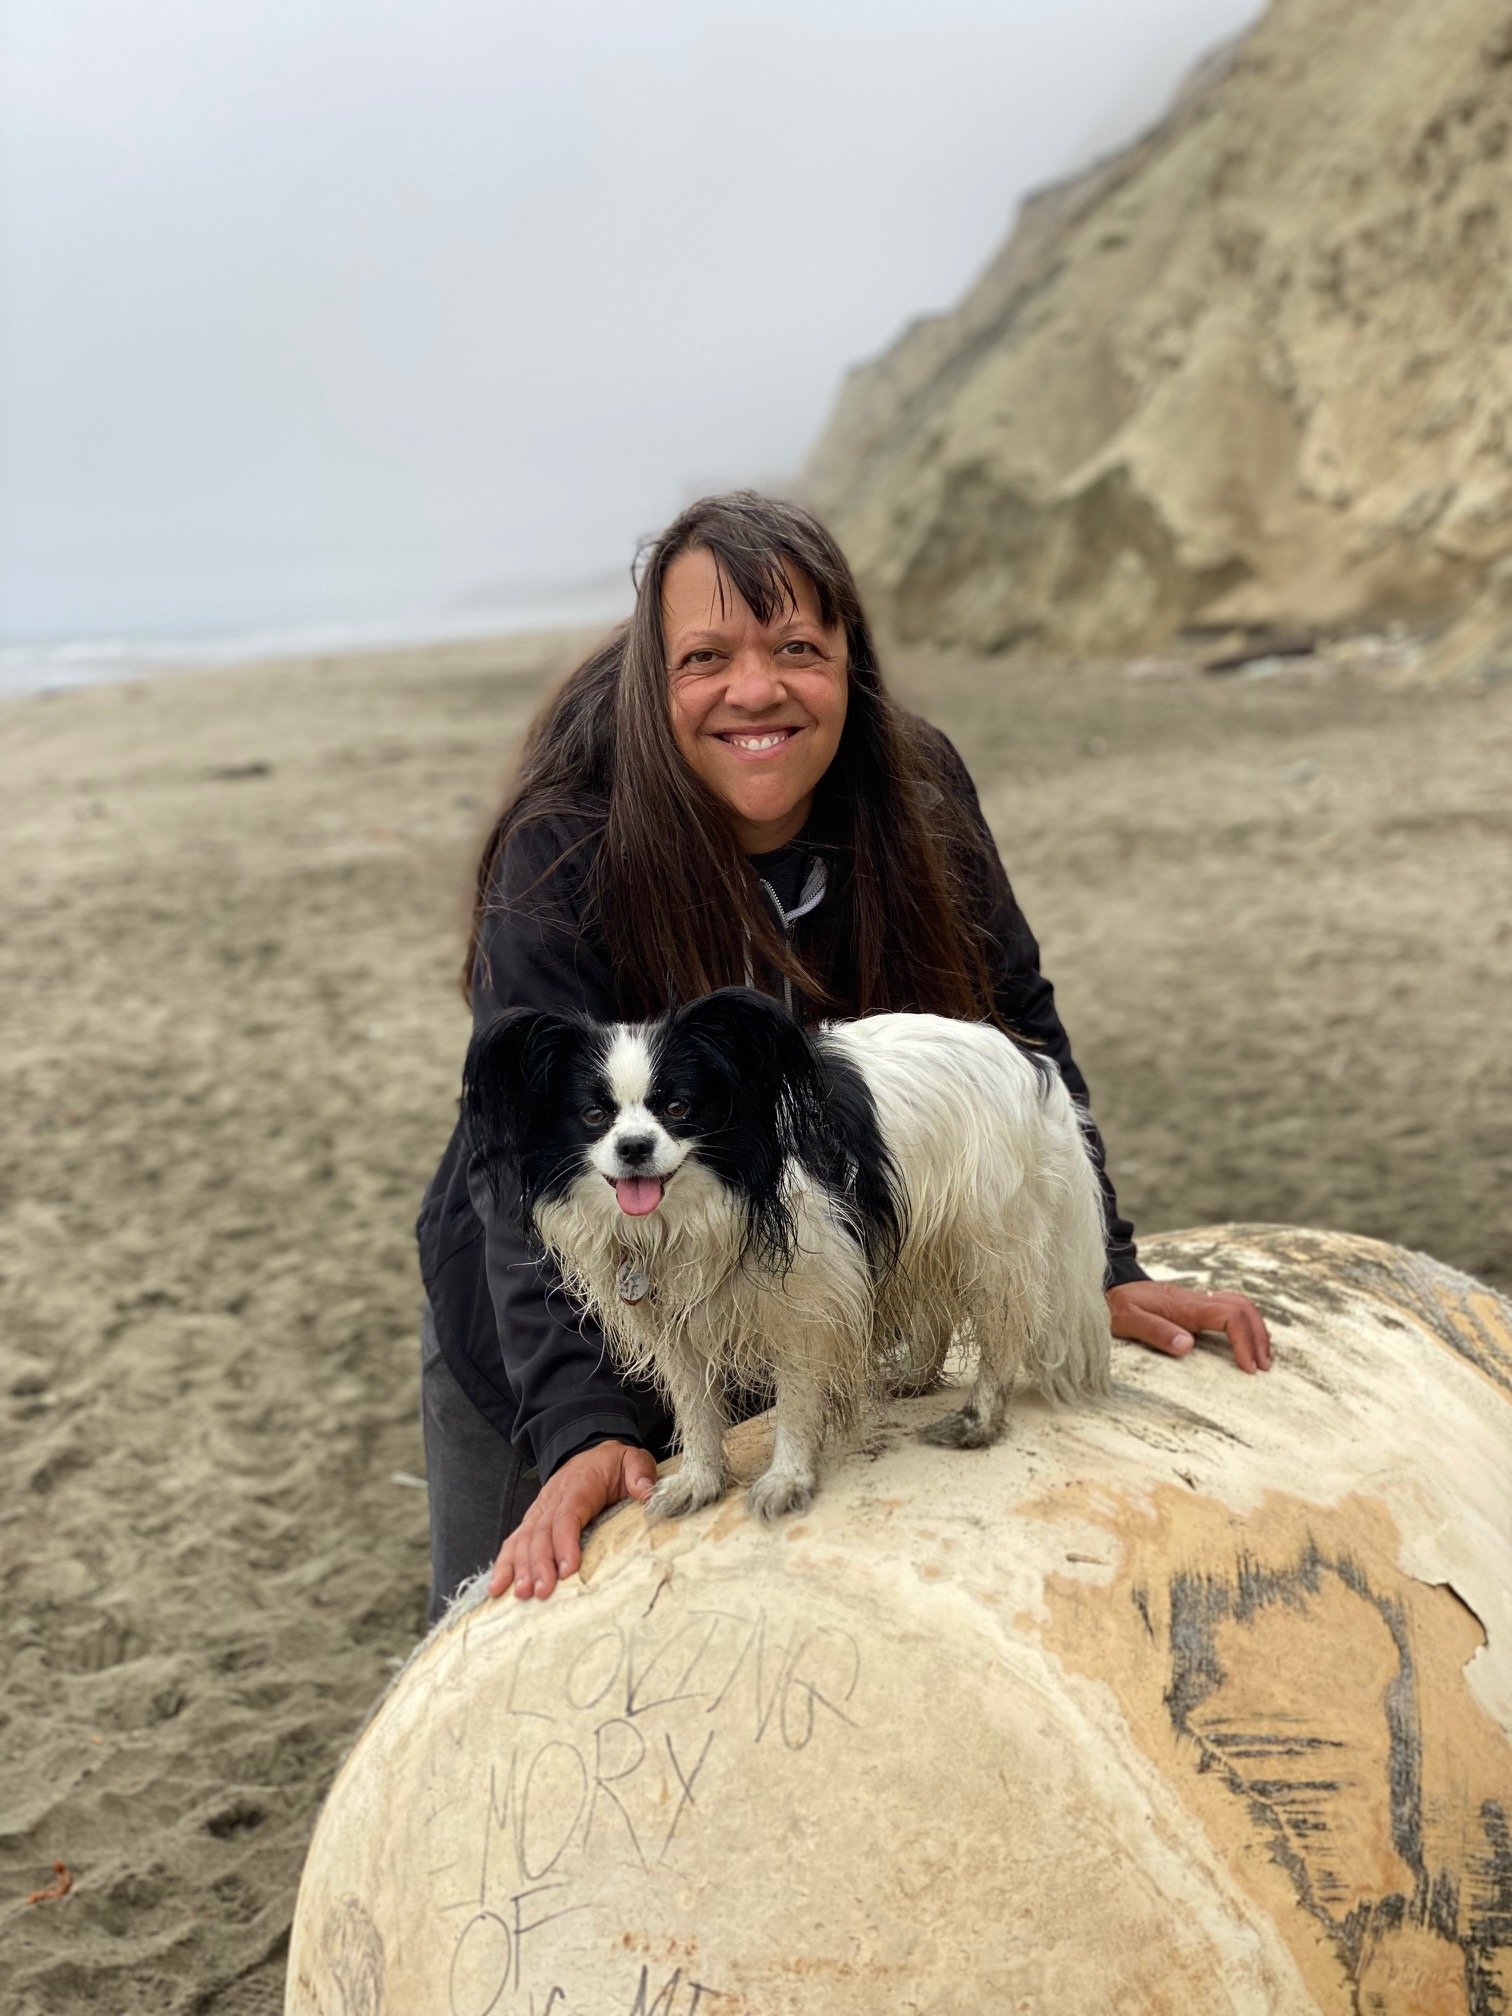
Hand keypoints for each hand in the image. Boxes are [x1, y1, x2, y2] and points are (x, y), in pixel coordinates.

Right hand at [489, 1439, 657, 1600]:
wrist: (590, 1451)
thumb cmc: (612, 1463)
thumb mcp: (632, 1459)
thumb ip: (640, 1472)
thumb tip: (646, 1492)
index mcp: (578, 1487)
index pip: (567, 1516)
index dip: (565, 1542)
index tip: (568, 1569)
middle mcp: (552, 1500)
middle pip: (540, 1533)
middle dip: (539, 1564)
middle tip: (543, 1592)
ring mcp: (539, 1511)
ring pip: (523, 1539)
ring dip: (520, 1567)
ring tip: (521, 1594)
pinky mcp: (533, 1521)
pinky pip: (514, 1541)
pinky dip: (504, 1564)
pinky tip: (497, 1587)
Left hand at [1106, 1280, 1272, 1372]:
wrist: (1108, 1287)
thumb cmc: (1116, 1307)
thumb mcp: (1128, 1321)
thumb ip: (1156, 1332)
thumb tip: (1188, 1346)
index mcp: (1185, 1306)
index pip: (1230, 1316)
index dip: (1244, 1341)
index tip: (1248, 1368)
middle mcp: (1197, 1299)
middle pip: (1243, 1308)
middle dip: (1259, 1337)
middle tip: (1264, 1368)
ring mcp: (1198, 1300)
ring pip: (1240, 1304)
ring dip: (1256, 1329)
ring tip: (1264, 1358)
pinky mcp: (1195, 1304)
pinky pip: (1230, 1307)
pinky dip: (1246, 1323)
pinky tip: (1247, 1341)